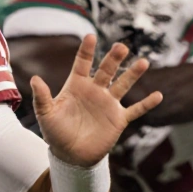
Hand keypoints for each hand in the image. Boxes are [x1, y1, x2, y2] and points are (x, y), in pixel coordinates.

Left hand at [32, 34, 162, 165]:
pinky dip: (146, 103)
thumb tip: (34, 78)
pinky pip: (135, 109)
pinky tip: (158, 95)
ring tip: (143, 62)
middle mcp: (95, 90)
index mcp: (77, 85)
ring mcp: (108, 103)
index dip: (87, 51)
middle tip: (121, 47)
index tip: (91, 36)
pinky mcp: (118, 119)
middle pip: (106, 70)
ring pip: (123, 84)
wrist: (71, 155)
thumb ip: (42, 97)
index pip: (82, 63)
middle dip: (114, 59)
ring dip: (133, 74)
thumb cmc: (56, 133)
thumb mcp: (46, 114)